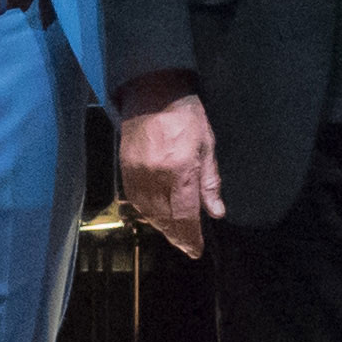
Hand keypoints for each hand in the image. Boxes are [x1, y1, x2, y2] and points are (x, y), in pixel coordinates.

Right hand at [118, 92, 225, 256]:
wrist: (153, 90)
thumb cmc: (186, 115)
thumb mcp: (207, 145)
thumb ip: (210, 181)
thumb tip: (216, 212)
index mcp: (180, 170)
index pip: (184, 215)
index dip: (191, 236)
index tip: (196, 250)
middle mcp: (156, 176)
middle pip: (165, 218)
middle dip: (177, 236)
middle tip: (188, 247)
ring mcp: (137, 172)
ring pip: (148, 212)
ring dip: (162, 227)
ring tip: (175, 234)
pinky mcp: (125, 167)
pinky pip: (135, 199)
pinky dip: (146, 212)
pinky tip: (155, 216)